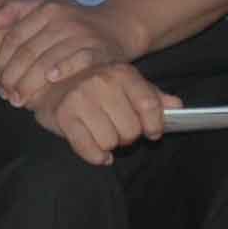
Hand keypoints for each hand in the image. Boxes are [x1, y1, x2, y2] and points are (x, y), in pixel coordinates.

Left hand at [0, 0, 136, 103]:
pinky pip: (79, 60)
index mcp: (47, 9)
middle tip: (4, 95)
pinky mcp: (100, 50)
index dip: (2, 59)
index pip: (16, 36)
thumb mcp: (47, 8)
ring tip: (19, 99)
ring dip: (30, 81)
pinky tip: (50, 80)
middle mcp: (64, 20)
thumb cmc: (74, 23)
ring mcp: (83, 34)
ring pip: (48, 59)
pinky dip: (64, 69)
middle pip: (29, 51)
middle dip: (12, 76)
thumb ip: (17, 9)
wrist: (117, 27)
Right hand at [26, 62, 176, 167]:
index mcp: (121, 73)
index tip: (152, 132)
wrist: (50, 84)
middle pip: (131, 130)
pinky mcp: (63, 116)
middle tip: (116, 128)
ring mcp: (81, 98)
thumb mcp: (126, 86)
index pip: (150, 106)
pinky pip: (90, 149)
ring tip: (100, 132)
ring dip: (108, 144)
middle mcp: (102, 82)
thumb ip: (152, 96)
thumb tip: (177, 107)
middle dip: (126, 136)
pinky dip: (96, 155)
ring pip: (111, 142)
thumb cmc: (94, 88)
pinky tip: (94, 148)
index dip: (154, 125)